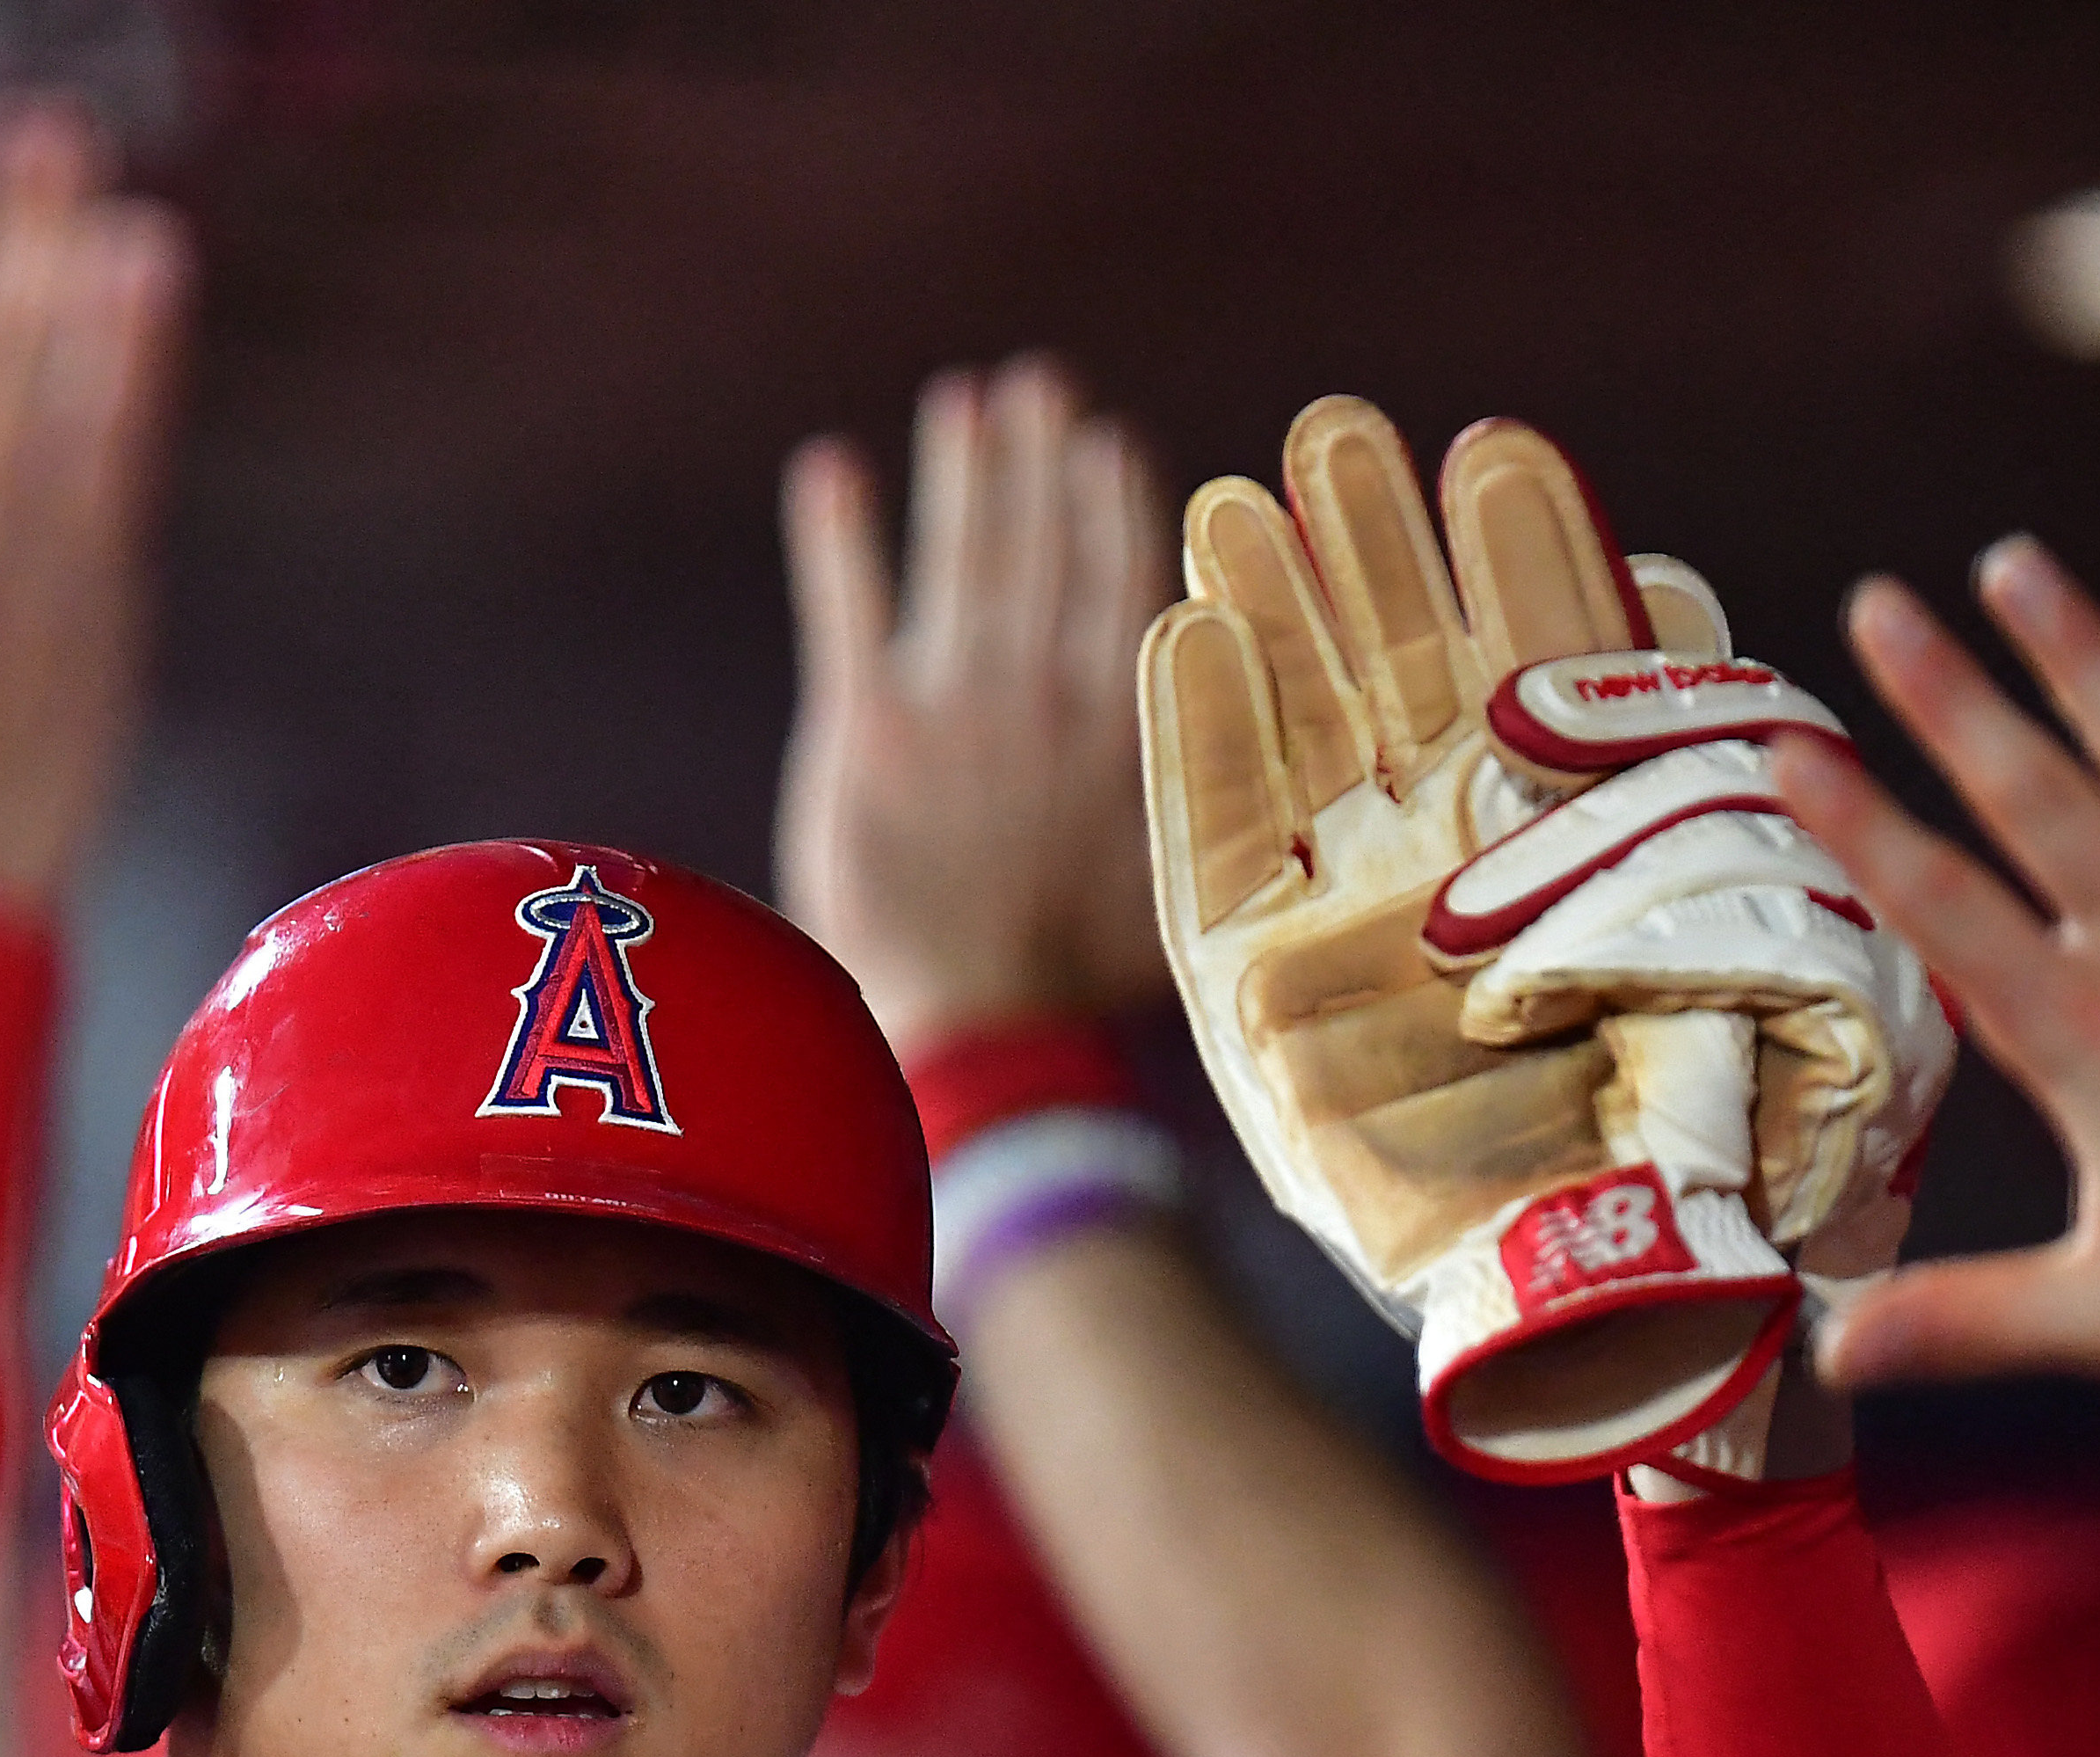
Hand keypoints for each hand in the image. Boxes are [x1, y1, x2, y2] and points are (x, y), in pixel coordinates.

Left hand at [778, 358, 1169, 1052]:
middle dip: (1036, 461)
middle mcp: (1042, 694)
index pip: (1119, 587)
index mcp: (1120, 728)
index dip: (1111, 509)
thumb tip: (1271, 783)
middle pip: (1039, 549)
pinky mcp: (865, 726)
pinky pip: (847, 605)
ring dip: (962, 471)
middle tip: (1034, 387)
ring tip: (963, 401)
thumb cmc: (1074, 986)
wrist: (979, 1026)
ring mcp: (954, 702)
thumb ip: (1196, 812)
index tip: (1109, 444)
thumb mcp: (1177, 891)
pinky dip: (838, 534)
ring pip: (962, 557)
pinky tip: (827, 470)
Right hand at [1778, 544, 2099, 1389]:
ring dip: (2080, 649)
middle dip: (1946, 693)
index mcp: (2083, 1041)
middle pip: (2032, 794)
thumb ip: (1963, 1321)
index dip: (1858, 825)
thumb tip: (1830, 1355)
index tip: (1789, 751)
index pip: (1941, 908)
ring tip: (2012, 563)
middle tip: (1877, 604)